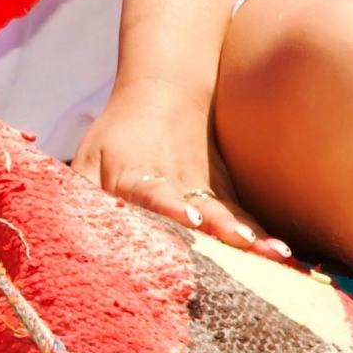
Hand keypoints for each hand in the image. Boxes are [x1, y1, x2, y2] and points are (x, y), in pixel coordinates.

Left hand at [70, 90, 291, 260]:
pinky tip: (288, 260)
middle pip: (201, 210)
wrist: (163, 92)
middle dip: (221, 231)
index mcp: (138, 175)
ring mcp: (206, 189)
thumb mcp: (87, 159)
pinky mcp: (224, 194)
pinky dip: (265, 238)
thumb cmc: (116, 135)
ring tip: (275, 256)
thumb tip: (64, 232)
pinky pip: (246, 219)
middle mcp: (178, 184)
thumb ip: (80, 194)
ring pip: (230, 215)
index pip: (154, 192)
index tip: (190, 217)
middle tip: (241, 248)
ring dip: (251, 236)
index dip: (171, 206)